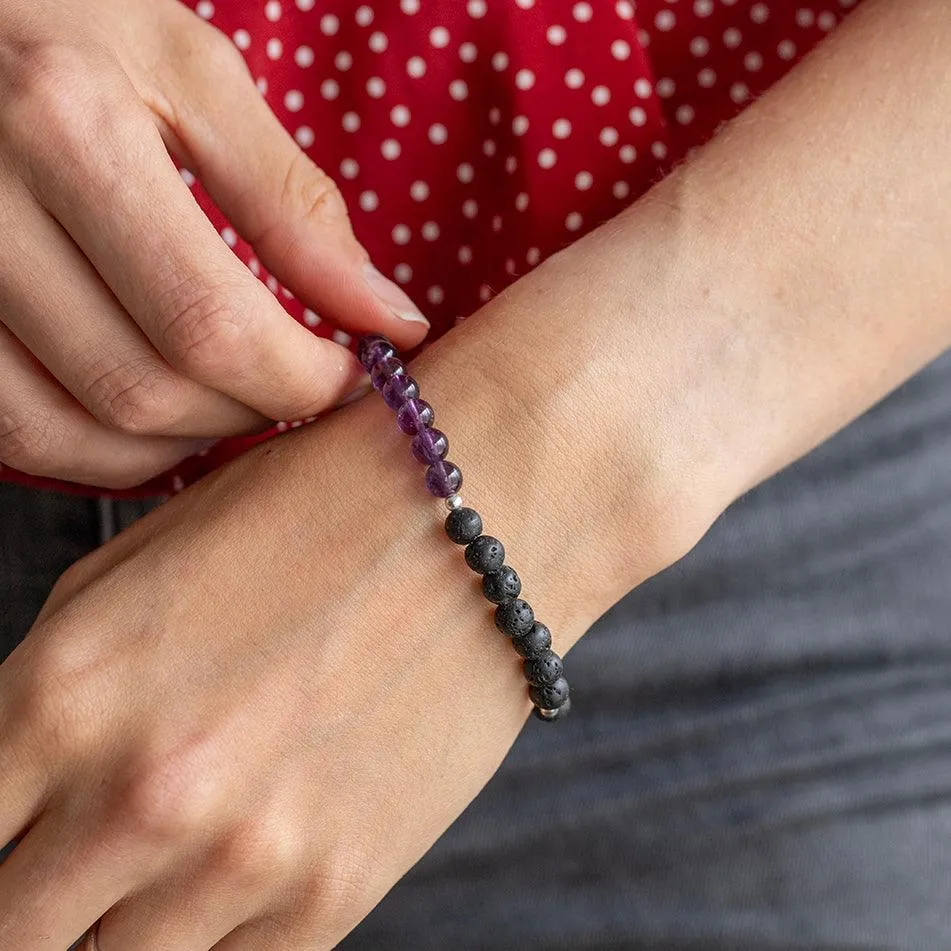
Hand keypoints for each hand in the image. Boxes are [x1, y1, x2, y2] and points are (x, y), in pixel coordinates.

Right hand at [0, 0, 427, 488]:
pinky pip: (17, 432)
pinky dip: (106, 450)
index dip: (302, 380)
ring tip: (235, 398)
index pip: (212, 323)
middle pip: (147, 391)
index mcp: (65, 129)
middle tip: (299, 386)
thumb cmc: (65, 26)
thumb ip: (291, 200)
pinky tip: (158, 412)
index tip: (353, 377)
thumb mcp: (188, 73)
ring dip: (184, 445)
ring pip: (79, 432)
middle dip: (251, 412)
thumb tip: (385, 313)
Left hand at [0, 288, 706, 948]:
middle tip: (70, 862)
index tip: (16, 838)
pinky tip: (239, 858)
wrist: (484, 515)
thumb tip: (19, 793)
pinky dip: (211, 930)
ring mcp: (244, 857)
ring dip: (121, 919)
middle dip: (30, 900)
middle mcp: (139, 793)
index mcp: (64, 693)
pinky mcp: (336, 892)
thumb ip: (50, 698)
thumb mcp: (144, 572)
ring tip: (170, 846)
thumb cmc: (312, 512)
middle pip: (14, 932)